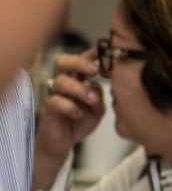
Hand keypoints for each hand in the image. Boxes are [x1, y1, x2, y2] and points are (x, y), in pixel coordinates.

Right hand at [32, 50, 105, 190]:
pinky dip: (69, 107)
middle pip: (63, 62)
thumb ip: (100, 94)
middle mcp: (64, 83)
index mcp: (77, 78)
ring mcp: (54, 95)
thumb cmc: (81, 119)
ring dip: (80, 89)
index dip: (91, 53)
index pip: (81, 59)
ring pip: (61, 81)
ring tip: (93, 100)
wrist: (65, 140)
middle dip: (79, 63)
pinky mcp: (48, 109)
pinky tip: (78, 114)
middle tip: (95, 70)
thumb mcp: (98, 107)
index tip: (104, 50)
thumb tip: (101, 84)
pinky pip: (55, 102)